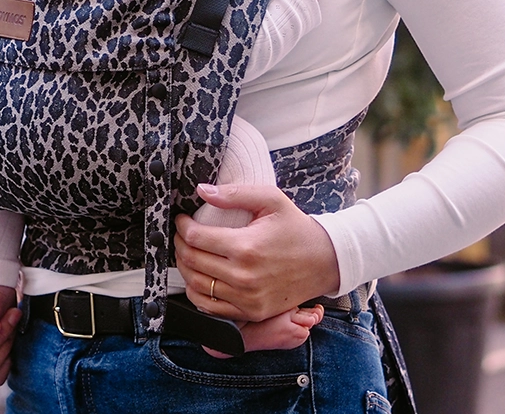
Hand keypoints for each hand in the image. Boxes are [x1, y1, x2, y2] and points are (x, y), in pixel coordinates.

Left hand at [174, 184, 339, 322]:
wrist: (325, 261)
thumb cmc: (296, 227)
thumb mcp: (270, 199)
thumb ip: (235, 193)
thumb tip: (202, 191)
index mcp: (246, 247)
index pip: (196, 238)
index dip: (182, 226)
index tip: (182, 219)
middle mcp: (244, 277)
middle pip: (192, 262)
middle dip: (179, 245)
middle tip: (181, 234)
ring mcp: (247, 299)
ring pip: (197, 286)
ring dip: (185, 268)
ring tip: (187, 252)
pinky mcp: (251, 313)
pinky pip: (211, 309)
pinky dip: (197, 293)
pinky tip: (198, 277)